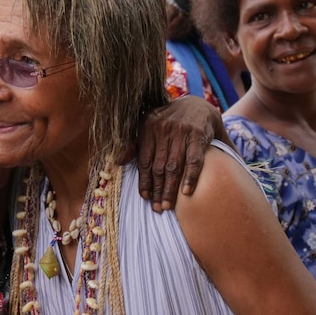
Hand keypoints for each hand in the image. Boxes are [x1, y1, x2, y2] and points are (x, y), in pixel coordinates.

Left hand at [136, 96, 222, 211]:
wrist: (198, 106)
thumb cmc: (169, 121)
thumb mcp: (148, 126)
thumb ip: (134, 144)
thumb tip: (117, 161)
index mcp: (148, 126)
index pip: (144, 160)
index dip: (144, 181)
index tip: (145, 197)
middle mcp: (163, 128)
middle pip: (158, 167)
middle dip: (157, 190)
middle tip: (157, 208)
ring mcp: (181, 132)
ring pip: (174, 166)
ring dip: (170, 189)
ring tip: (168, 205)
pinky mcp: (198, 136)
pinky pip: (193, 160)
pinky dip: (190, 177)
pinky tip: (186, 192)